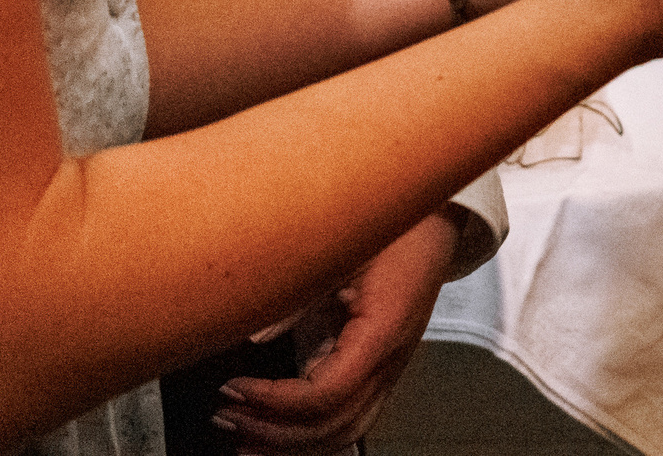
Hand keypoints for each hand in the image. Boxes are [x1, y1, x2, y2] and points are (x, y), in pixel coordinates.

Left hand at [210, 210, 457, 452]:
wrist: (436, 227)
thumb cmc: (396, 232)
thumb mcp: (345, 251)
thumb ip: (301, 294)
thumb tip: (253, 335)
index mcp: (383, 332)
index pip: (326, 394)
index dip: (275, 402)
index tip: (234, 388)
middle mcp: (391, 360)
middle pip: (334, 425)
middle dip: (274, 432)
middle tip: (226, 416)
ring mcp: (389, 369)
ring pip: (345, 432)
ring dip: (292, 444)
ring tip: (243, 439)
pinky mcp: (381, 370)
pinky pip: (350, 419)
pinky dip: (313, 435)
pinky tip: (279, 434)